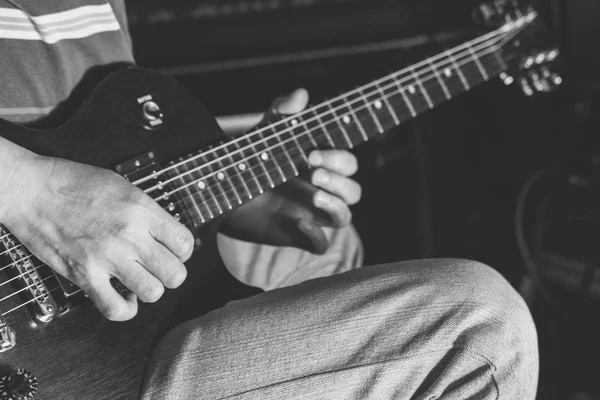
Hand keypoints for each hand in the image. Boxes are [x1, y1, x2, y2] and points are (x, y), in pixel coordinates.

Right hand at [1, 154, 193, 320]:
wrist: (32, 190)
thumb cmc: (74, 183)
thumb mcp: (124, 187)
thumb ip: (148, 212)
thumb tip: (165, 235)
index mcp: (142, 210)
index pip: (185, 244)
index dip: (182, 251)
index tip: (172, 250)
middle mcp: (129, 235)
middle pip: (175, 274)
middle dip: (171, 273)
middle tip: (158, 267)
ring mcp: (107, 258)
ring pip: (153, 293)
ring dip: (150, 289)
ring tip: (140, 279)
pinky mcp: (84, 276)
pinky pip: (116, 309)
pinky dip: (126, 309)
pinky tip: (124, 297)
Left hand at [219, 89, 361, 253]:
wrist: (223, 189)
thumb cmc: (252, 159)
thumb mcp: (265, 134)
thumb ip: (282, 112)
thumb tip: (302, 93)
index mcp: (321, 167)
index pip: (348, 164)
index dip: (339, 159)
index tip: (313, 152)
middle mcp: (323, 191)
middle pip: (353, 190)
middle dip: (338, 179)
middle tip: (311, 170)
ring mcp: (313, 215)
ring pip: (344, 216)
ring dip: (336, 206)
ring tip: (314, 196)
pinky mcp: (299, 235)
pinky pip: (321, 244)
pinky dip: (317, 237)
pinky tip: (299, 223)